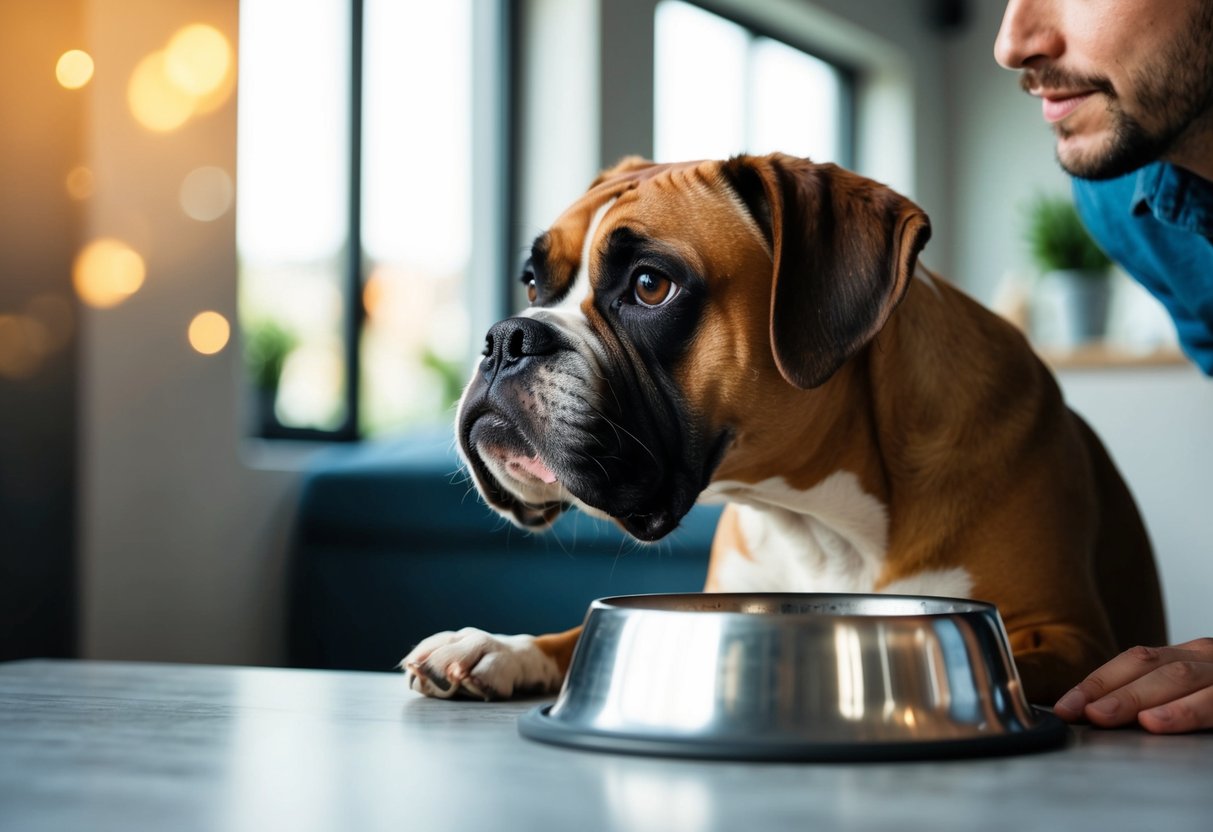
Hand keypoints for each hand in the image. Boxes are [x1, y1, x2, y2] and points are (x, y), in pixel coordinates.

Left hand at [1053, 638, 1212, 732]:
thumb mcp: (1189, 690)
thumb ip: (1152, 696)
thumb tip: (1094, 714)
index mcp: (1186, 655)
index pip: (1133, 662)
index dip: (1096, 683)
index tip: (1064, 707)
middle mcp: (1203, 657)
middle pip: (1149, 667)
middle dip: (1109, 690)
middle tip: (1078, 711)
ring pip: (1177, 677)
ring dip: (1136, 697)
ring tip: (1103, 715)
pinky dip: (1183, 712)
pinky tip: (1157, 722)